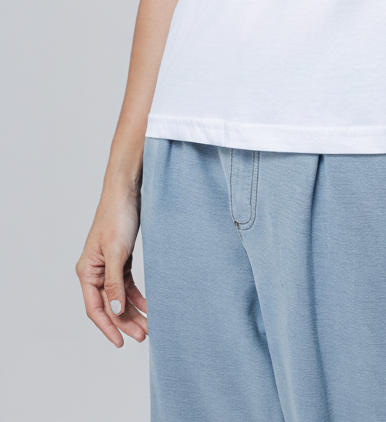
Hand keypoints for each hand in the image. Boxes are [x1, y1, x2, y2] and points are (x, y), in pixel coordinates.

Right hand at [76, 188, 147, 346]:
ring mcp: (108, 266)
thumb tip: (114, 310)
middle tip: (143, 336)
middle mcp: (95, 271)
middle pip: (109, 305)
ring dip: (133, 312)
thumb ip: (114, 283)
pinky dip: (137, 297)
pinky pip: (127, 285)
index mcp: (87, 271)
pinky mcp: (121, 259)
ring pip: (119, 297)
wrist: (127, 191)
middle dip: (125, 322)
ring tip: (148, 326)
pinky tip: (148, 307)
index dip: (108, 328)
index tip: (121, 343)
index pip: (95, 308)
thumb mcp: (117, 253)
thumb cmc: (117, 217)